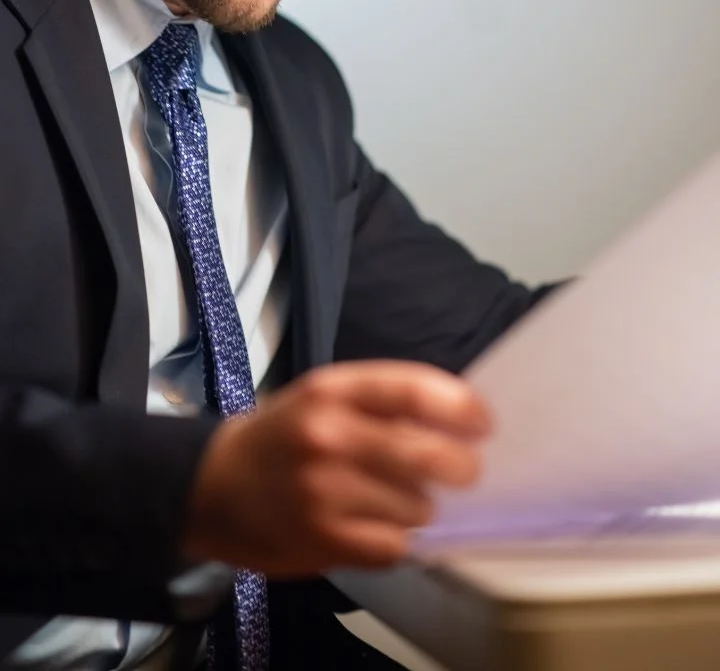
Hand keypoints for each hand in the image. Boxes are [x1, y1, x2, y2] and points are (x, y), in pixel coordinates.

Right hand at [183, 360, 488, 574]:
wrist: (211, 486)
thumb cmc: (283, 435)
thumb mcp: (324, 396)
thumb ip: (381, 402)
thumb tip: (457, 420)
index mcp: (332, 390)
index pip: (411, 390)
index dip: (460, 406)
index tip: (484, 422)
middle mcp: (328, 436)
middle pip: (423, 453)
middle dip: (460, 466)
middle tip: (468, 472)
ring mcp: (324, 491)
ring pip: (415, 506)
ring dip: (424, 508)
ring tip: (408, 502)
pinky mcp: (321, 540)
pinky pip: (393, 547)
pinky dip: (399, 540)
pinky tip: (384, 528)